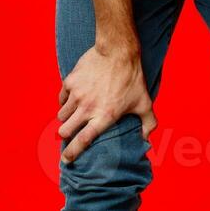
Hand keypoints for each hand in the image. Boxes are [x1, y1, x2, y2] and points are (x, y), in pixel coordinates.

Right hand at [57, 44, 155, 162]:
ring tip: (74, 113)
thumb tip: (146, 138)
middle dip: (66, 134)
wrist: (118, 50)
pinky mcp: (70, 82)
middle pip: (65, 131)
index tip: (66, 160)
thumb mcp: (144, 101)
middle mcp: (87, 108)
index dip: (72, 152)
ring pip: (61, 115)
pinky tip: (73, 97)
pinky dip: (65, 100)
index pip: (83, 140)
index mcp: (104, 116)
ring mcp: (77, 95)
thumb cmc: (132, 77)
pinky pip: (61, 98)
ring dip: (66, 117)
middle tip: (70, 131)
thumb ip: (148, 122)